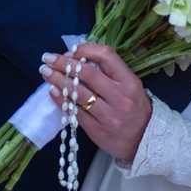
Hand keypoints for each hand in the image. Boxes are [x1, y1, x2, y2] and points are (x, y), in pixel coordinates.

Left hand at [40, 44, 150, 162]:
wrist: (144, 140)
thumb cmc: (135, 107)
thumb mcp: (130, 85)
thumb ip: (109, 73)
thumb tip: (80, 59)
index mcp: (129, 81)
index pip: (106, 56)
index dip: (85, 50)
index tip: (71, 50)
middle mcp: (119, 97)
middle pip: (87, 74)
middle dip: (64, 63)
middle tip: (48, 58)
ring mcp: (108, 116)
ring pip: (78, 93)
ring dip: (57, 80)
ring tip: (45, 72)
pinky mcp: (97, 131)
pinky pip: (75, 112)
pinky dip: (61, 100)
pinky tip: (52, 91)